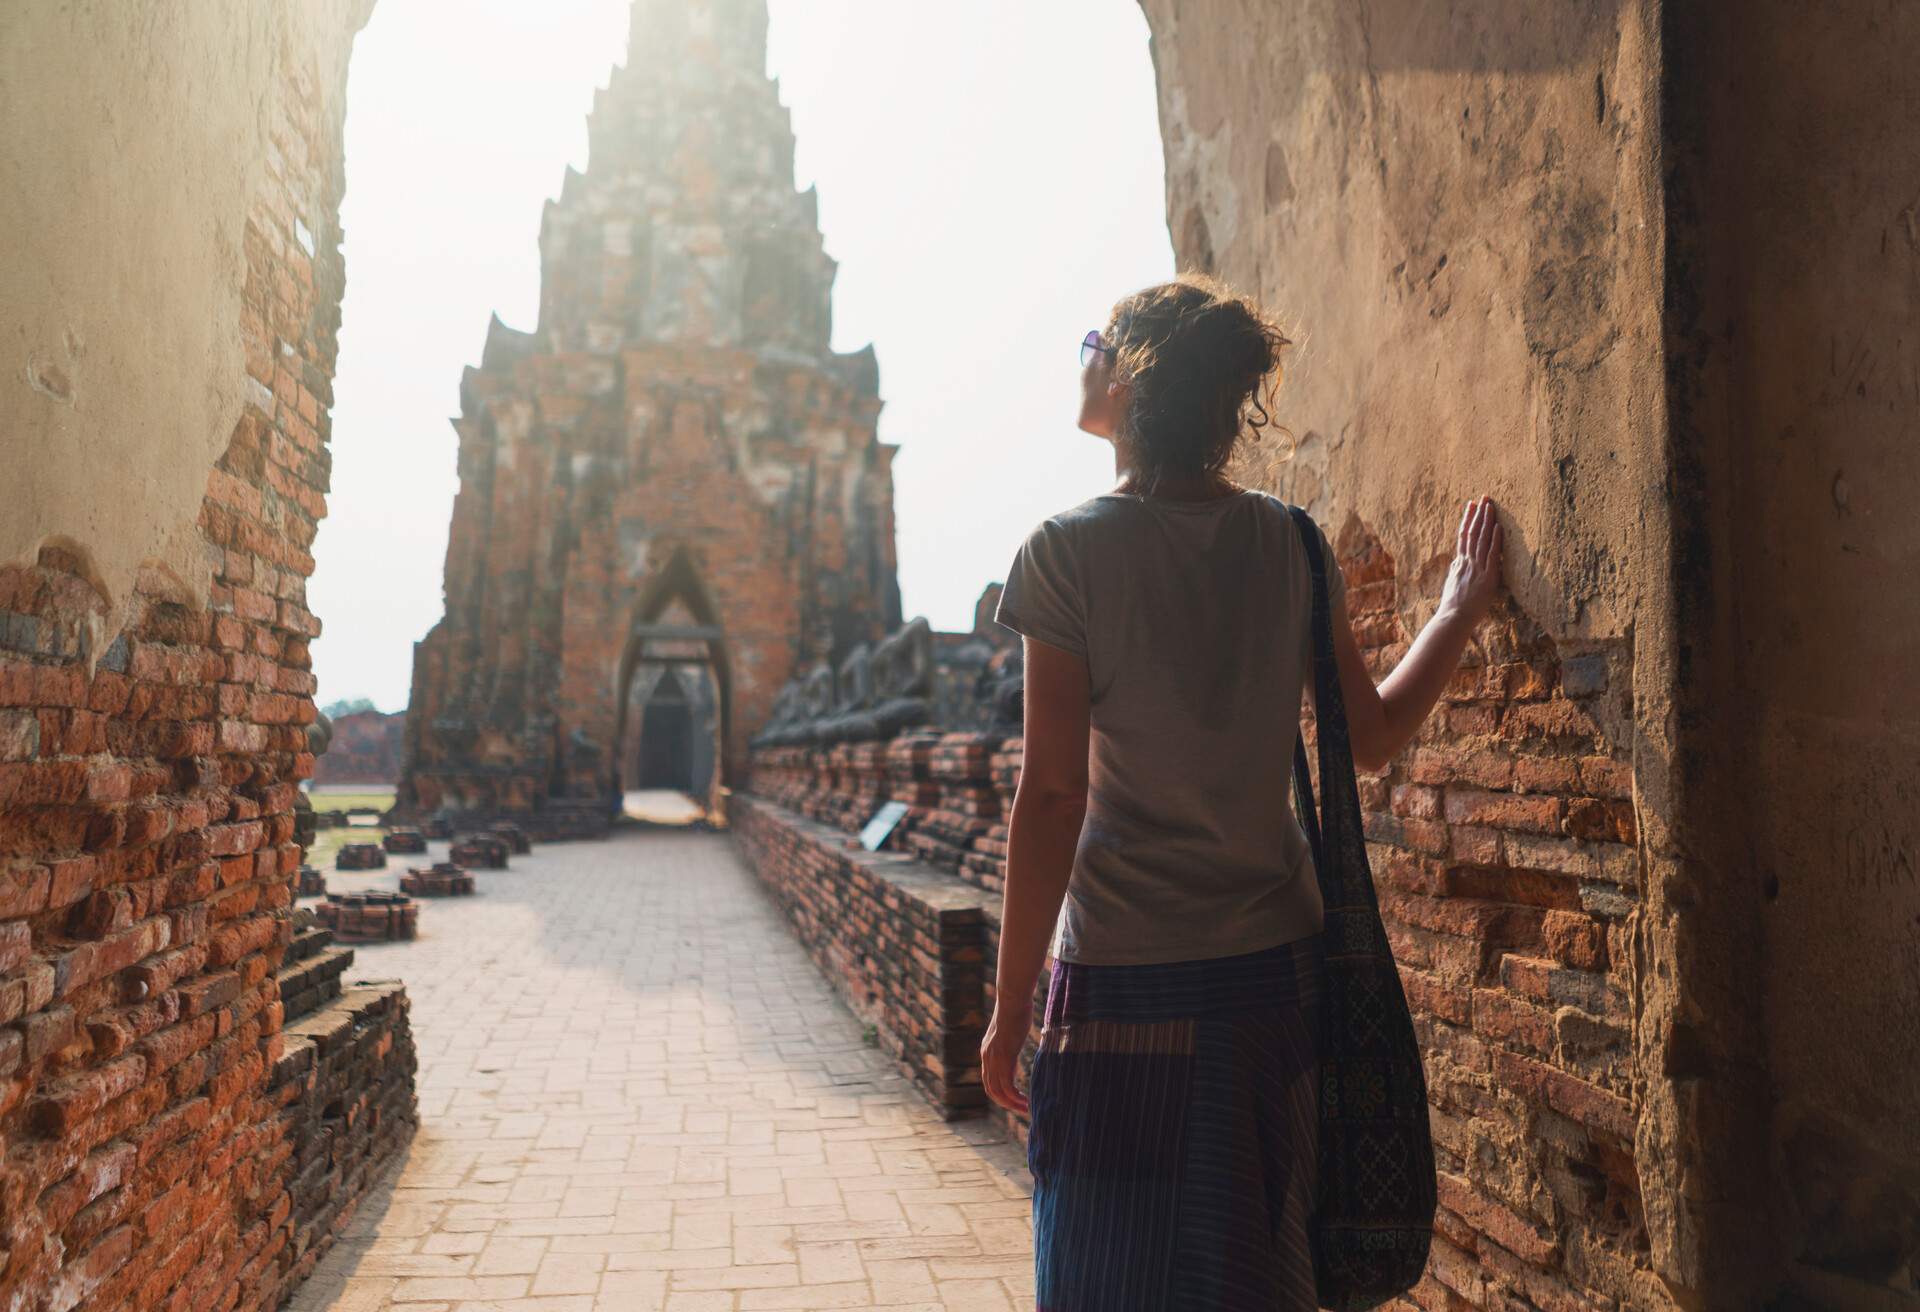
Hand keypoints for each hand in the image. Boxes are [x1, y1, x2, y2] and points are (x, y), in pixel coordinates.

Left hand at [980, 1000, 1033, 1114]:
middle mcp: (987, 1056)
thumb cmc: (1016, 1008)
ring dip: (1012, 1103)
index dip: (1000, 1093)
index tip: (1015, 1099)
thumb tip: (1016, 1039)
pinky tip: (1026, 1100)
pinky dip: (1015, 1097)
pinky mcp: (1004, 1056)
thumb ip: (1009, 1039)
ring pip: (998, 1090)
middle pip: (991, 1089)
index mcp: (987, 1051)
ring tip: (1026, 1109)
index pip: (989, 1080)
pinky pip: (1007, 1085)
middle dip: (1006, 1103)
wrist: (1012, 998)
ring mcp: (994, 1057)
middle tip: (1022, 1109)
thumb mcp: (1009, 1029)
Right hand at [1439, 495, 1503, 624]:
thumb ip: (1456, 571)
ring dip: (1486, 521)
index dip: (1468, 519)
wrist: (1453, 618)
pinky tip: (1498, 527)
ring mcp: (1476, 568)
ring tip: (1490, 505)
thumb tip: (1457, 562)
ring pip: (1481, 539)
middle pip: (1472, 532)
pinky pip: (1492, 554)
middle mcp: (1466, 562)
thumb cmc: (1453, 606)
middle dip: (1478, 514)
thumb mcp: (1452, 584)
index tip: (1471, 506)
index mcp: (1459, 563)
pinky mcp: (1487, 577)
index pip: (1463, 536)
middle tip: (1483, 497)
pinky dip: (1495, 539)